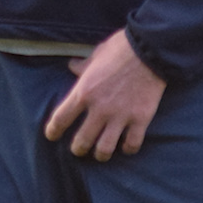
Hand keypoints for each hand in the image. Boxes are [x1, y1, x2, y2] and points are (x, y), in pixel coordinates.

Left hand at [43, 30, 166, 159]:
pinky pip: (132, 144)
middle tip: (78, 150)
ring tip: (100, 154)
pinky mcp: (140, 119)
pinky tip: (126, 147)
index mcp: (84, 91)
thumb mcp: (97, 53)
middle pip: (82, 140)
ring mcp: (120, 116)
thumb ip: (84, 65)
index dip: (53, 130)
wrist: (151, 49)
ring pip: (105, 148)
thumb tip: (72, 66)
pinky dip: (128, 148)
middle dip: (78, 149)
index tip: (51, 135)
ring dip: (101, 154)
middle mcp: (100, 108)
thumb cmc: (122, 48)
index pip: (61, 118)